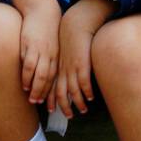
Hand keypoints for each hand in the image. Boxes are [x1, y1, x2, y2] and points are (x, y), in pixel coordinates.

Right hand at [18, 0, 61, 104]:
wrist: (42, 11)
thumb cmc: (45, 29)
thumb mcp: (51, 45)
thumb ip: (48, 58)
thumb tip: (42, 73)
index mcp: (57, 57)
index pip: (56, 78)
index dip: (53, 91)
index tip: (50, 102)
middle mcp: (51, 56)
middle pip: (49, 80)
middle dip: (45, 93)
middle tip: (40, 104)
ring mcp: (41, 52)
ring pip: (40, 75)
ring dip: (36, 89)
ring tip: (31, 99)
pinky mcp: (31, 46)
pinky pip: (29, 65)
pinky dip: (27, 77)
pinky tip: (25, 85)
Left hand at [52, 0, 111, 116]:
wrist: (76, 24)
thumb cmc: (70, 38)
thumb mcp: (61, 51)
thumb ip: (61, 63)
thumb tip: (63, 75)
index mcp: (55, 67)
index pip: (50, 87)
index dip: (50, 99)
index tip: (51, 110)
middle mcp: (62, 70)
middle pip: (60, 93)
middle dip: (62, 106)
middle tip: (68, 116)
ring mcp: (72, 68)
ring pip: (72, 91)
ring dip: (77, 103)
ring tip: (82, 110)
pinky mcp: (82, 64)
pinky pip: (83, 82)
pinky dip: (86, 92)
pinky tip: (90, 97)